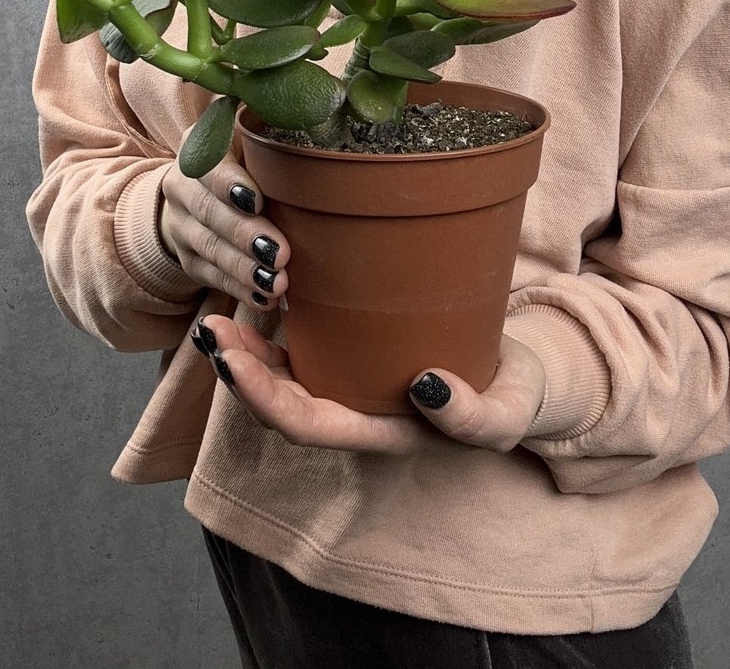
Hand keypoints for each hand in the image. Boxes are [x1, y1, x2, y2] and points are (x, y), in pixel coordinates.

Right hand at [158, 144, 289, 309]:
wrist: (202, 191)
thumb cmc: (248, 161)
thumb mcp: (256, 141)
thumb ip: (275, 140)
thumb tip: (312, 149)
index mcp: (199, 146)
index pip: (208, 162)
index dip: (229, 183)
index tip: (256, 201)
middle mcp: (182, 185)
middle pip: (209, 211)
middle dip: (246, 235)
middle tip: (280, 253)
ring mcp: (181, 224)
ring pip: (210, 248)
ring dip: (244, 269)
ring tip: (277, 283)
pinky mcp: (188, 258)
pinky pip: (211, 276)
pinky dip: (239, 289)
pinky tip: (263, 298)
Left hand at [192, 314, 546, 455]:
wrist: (516, 377)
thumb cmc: (510, 396)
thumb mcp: (507, 412)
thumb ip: (474, 417)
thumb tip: (427, 389)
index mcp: (382, 432)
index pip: (310, 425)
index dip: (265, 398)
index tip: (233, 362)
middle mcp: (356, 412)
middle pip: (283, 403)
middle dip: (241, 371)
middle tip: (213, 329)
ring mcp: (351, 384)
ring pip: (284, 377)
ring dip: (246, 353)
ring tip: (217, 319)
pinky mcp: (354, 353)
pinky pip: (303, 349)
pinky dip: (272, 332)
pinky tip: (258, 298)